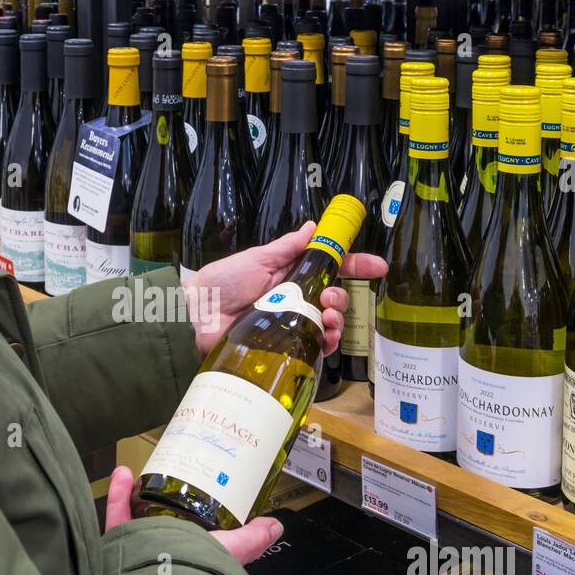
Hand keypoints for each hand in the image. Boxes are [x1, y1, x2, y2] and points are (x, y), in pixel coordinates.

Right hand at [103, 466, 283, 564]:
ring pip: (137, 519)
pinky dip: (119, 495)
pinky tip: (123, 472)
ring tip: (146, 471)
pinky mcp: (120, 546)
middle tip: (171, 476)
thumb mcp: (235, 549)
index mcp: (194, 556)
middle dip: (165, 501)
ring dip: (140, 493)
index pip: (196, 536)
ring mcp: (141, 550)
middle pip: (163, 524)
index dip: (198, 516)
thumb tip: (275, 526)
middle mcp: (166, 555)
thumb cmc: (202, 571)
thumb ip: (253, 538)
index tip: (200, 489)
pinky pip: (116, 518)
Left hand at [185, 223, 387, 358]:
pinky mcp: (284, 346)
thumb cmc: (222, 283)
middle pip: (334, 298)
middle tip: (328, 298)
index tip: (379, 267)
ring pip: (329, 323)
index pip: (329, 268)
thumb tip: (312, 227)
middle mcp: (293, 299)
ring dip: (337, 319)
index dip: (356, 266)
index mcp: (288, 274)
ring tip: (326, 316)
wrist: (196, 315)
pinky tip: (325, 336)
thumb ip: (287, 247)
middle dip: (342, 297)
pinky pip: (315, 347)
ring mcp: (290, 324)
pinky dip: (326, 342)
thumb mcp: (257, 258)